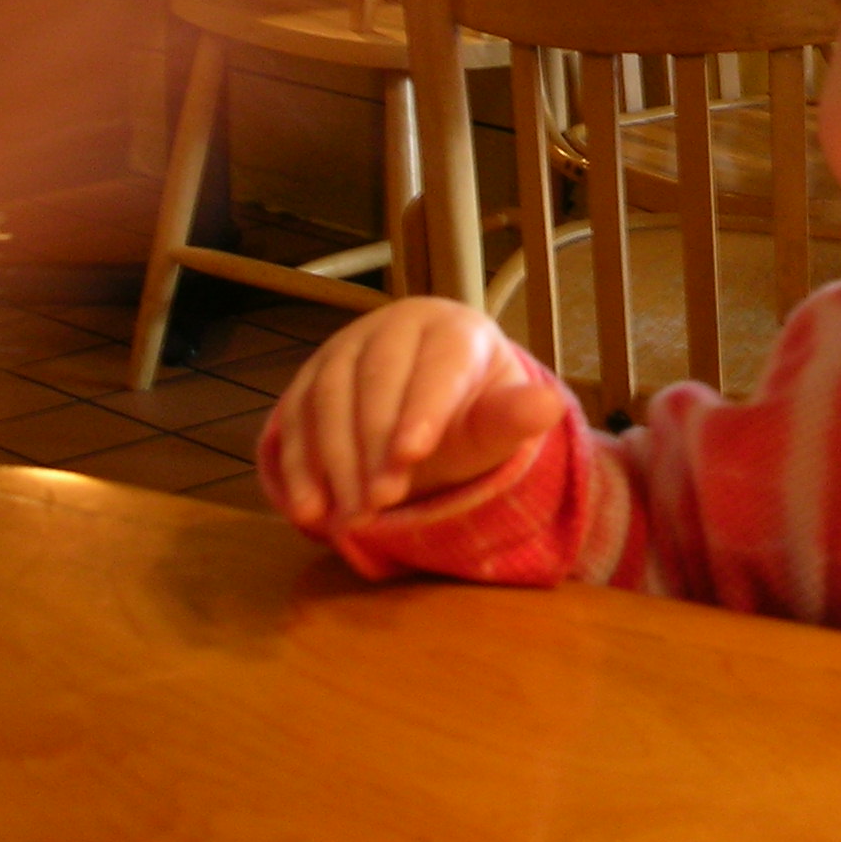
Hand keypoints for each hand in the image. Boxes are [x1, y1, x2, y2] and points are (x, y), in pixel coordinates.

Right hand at [268, 297, 565, 534]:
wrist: (428, 414)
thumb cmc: (468, 416)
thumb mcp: (494, 426)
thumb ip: (512, 420)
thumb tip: (547, 406)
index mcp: (450, 328)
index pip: (435, 364)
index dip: (421, 408)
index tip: (411, 456)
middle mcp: (391, 325)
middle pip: (375, 377)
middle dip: (372, 444)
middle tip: (378, 503)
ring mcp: (343, 348)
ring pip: (328, 395)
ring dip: (334, 459)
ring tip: (348, 516)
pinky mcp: (307, 379)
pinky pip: (293, 416)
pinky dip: (298, 465)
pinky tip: (308, 509)